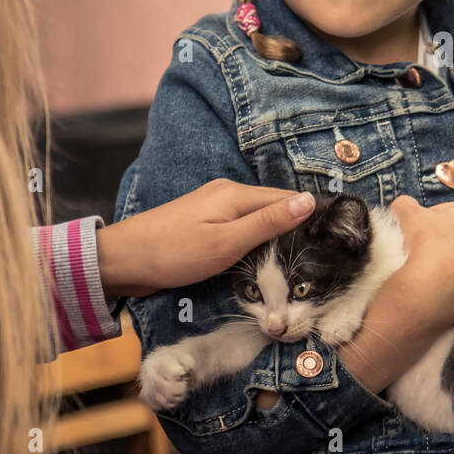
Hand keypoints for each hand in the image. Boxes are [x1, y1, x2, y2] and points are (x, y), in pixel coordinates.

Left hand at [97, 179, 314, 297]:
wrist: (121, 261)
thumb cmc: (173, 253)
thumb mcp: (227, 242)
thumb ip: (268, 223)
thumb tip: (308, 201)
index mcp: (236, 194)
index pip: (287, 198)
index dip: (310, 215)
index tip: (332, 237)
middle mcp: (228, 193)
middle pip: (274, 206)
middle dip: (296, 225)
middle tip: (321, 253)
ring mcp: (215, 206)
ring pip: (258, 217)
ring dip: (276, 233)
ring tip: (299, 256)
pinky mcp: (205, 222)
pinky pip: (242, 226)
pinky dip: (256, 238)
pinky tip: (264, 256)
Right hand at [389, 195, 453, 325]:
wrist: (436, 285)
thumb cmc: (424, 245)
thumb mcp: (407, 215)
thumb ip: (405, 204)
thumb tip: (401, 205)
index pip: (453, 214)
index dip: (434, 223)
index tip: (422, 236)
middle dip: (453, 244)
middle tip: (431, 255)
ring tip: (444, 274)